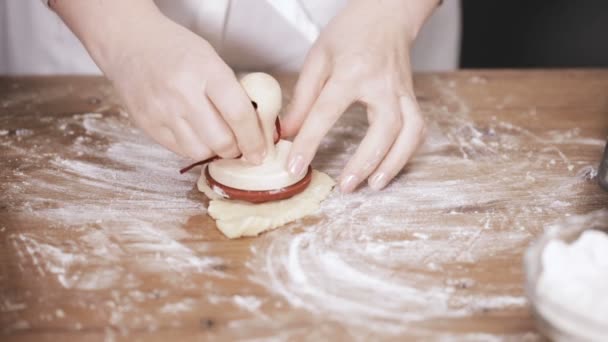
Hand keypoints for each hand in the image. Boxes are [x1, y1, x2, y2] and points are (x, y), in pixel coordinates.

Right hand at [54, 1, 264, 161]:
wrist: (129, 42)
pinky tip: (197, 136)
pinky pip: (179, 150)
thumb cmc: (176, 49)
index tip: (260, 152)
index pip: (239, 115)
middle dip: (237, 150)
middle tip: (241, 147)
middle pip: (221, 141)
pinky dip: (194, 148)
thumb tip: (255, 128)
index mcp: (206, 72)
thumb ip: (232, 92)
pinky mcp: (148, 125)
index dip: (254, 139)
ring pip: (200, 152)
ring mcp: (162, 112)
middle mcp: (182, 94)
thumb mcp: (212, 60)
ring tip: (218, 141)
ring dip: (215, 152)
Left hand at [282, 0, 437, 191]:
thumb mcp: (318, 59)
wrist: (386, 15)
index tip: (295, 167)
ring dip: (393, 163)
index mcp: (352, 71)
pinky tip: (390, 167)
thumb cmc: (350, 34)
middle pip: (382, 129)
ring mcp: (403, 92)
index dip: (309, 143)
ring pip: (409, 133)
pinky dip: (407, 153)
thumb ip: (303, 98)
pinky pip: (417, 130)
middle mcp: (383, 84)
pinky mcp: (412, 98)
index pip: (327, 112)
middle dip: (365, 161)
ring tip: (373, 185)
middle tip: (346, 186)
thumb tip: (288, 134)